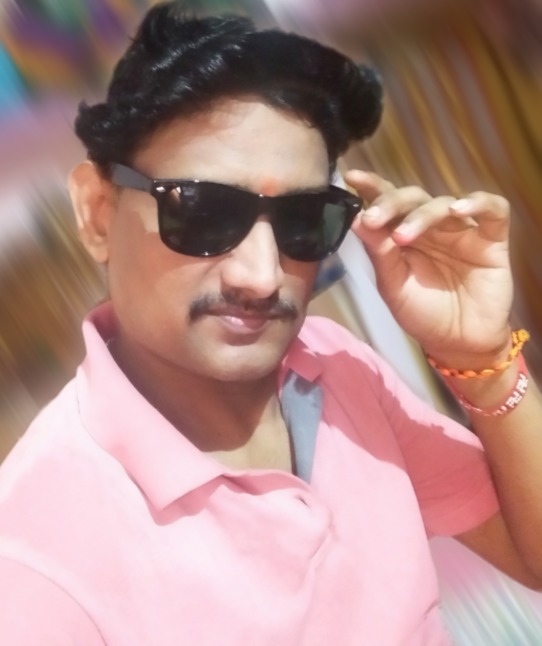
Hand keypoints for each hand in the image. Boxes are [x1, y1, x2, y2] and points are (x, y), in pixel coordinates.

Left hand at [345, 169, 512, 365]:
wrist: (458, 343)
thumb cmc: (422, 313)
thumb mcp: (394, 286)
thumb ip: (379, 253)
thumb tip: (356, 219)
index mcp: (402, 234)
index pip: (387, 203)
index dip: (371, 187)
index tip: (352, 178)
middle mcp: (430, 227)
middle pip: (412, 198)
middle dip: (390, 204)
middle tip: (373, 219)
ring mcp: (461, 231)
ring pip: (442, 204)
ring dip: (421, 215)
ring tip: (402, 235)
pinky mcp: (491, 239)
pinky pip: (493, 210)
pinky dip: (477, 203)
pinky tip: (458, 209)